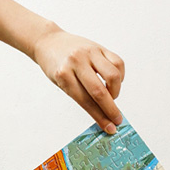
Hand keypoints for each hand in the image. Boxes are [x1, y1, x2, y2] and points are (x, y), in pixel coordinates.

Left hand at [0, 0, 125, 133]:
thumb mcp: (62, 83)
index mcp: (64, 75)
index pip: (85, 102)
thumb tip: (102, 114)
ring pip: (113, 75)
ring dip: (116, 91)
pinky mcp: (99, 46)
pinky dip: (119, 76)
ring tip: (112, 96)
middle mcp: (77, 62)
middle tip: (117, 120)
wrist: (49, 42)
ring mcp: (89, 52)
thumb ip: (82, 96)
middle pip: (99, 91)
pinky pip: (117, 63)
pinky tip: (114, 82)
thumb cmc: (56, 66)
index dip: (100, 117)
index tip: (110, 128)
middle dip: (111, 109)